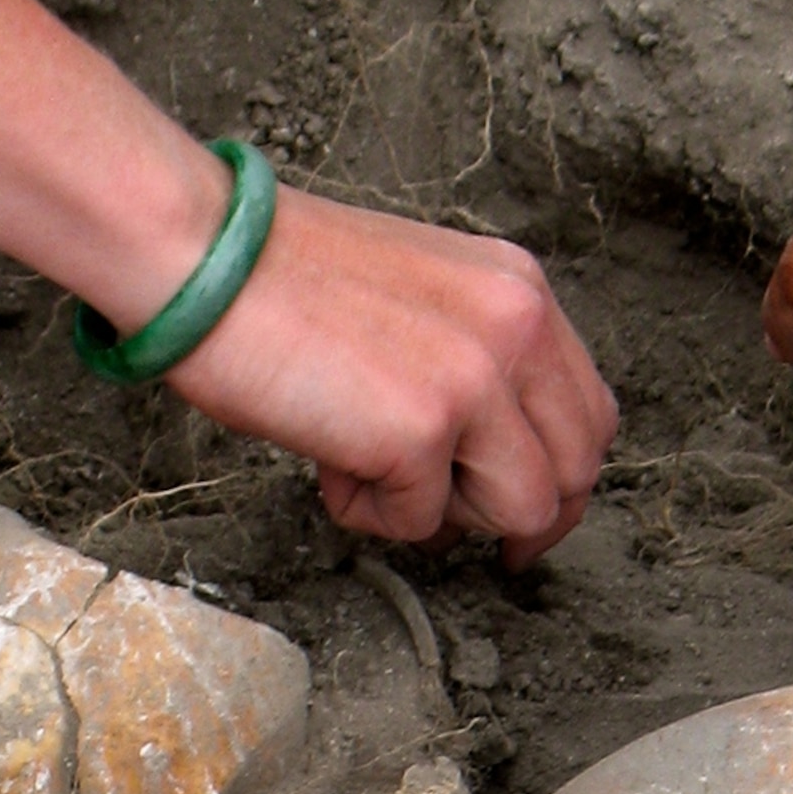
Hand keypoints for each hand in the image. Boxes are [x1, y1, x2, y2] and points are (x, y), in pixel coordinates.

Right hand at [168, 189, 615, 567]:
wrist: (203, 258)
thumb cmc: (281, 280)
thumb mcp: (419, 296)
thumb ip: (472, 357)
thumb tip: (482, 456)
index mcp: (520, 290)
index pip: (589, 411)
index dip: (562, 477)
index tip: (521, 514)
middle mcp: (517, 327)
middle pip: (576, 470)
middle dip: (525, 520)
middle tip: (463, 535)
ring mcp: (476, 379)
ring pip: (520, 510)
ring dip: (443, 515)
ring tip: (369, 469)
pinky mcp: (421, 430)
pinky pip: (422, 523)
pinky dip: (370, 512)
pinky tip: (327, 460)